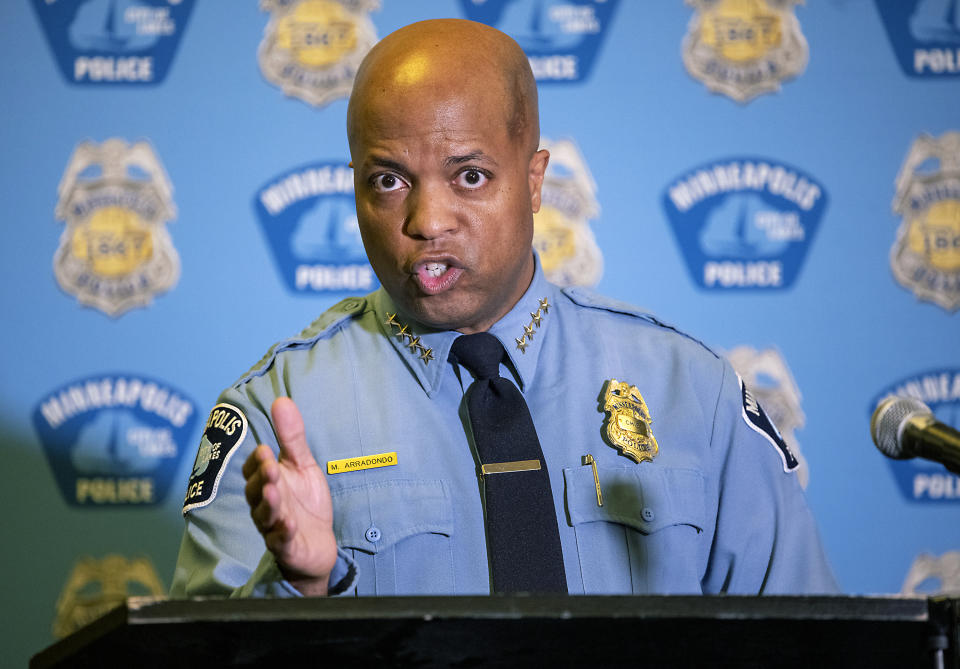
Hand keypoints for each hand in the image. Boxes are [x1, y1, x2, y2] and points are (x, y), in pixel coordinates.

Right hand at [242, 397, 337, 595]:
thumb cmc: (305, 502)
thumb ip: (292, 437)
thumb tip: (281, 399)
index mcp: (267, 484)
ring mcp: (274, 527)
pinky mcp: (287, 548)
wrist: (318, 543)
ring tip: (274, 491)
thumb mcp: (302, 466)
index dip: (257, 462)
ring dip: (268, 503)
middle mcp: (265, 505)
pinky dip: (283, 533)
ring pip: (265, 516)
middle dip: (262, 478)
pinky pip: (281, 542)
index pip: (254, 470)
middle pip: (255, 492)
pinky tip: (289, 525)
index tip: (265, 450)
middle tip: (270, 466)